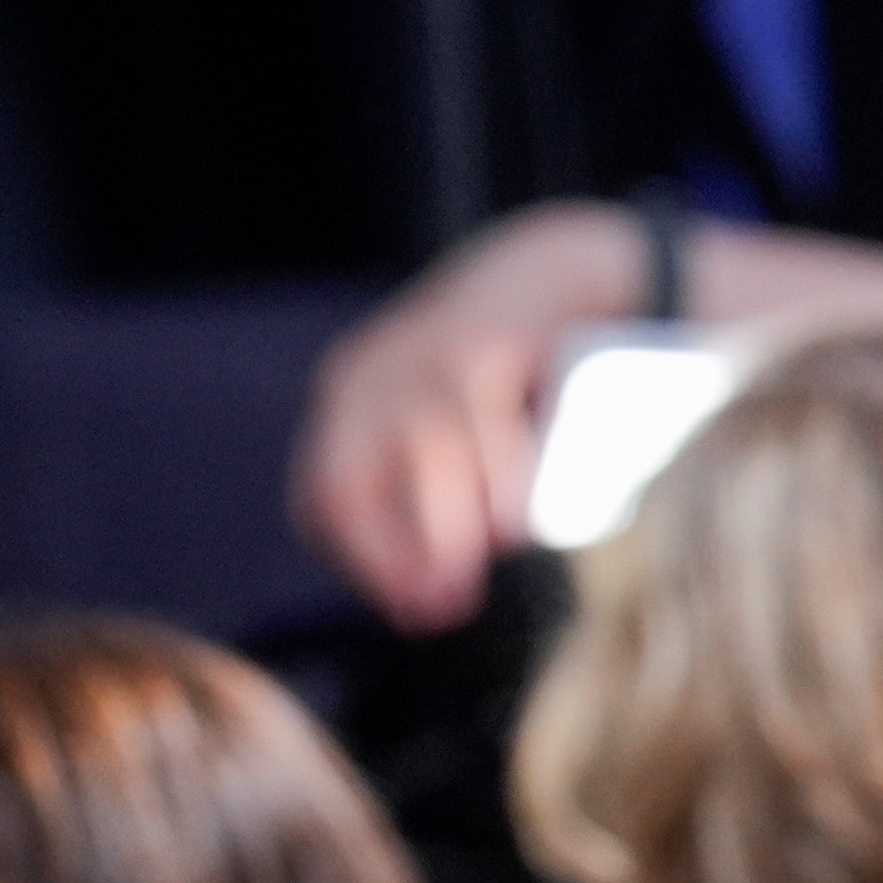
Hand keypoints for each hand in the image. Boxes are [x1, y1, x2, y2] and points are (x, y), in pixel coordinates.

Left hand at [291, 202, 649, 630]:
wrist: (554, 267)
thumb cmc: (509, 379)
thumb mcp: (459, 436)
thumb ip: (440, 501)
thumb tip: (431, 599)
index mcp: (348, 408)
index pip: (328, 498)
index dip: (368, 564)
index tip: (416, 615)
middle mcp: (365, 377)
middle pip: (354, 478)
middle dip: (397, 554)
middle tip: (446, 610)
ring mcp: (415, 351)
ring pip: (420, 450)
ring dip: (450, 523)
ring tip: (487, 572)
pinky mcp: (478, 335)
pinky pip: (477, 413)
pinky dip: (498, 476)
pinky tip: (513, 525)